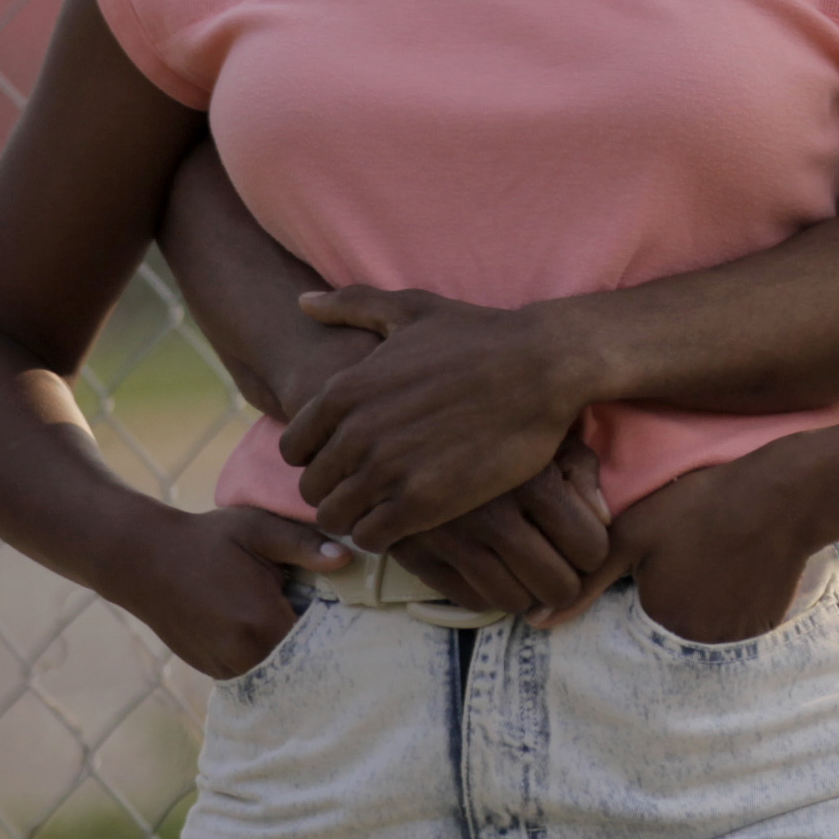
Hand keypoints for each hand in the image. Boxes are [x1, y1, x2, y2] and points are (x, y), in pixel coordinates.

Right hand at [126, 505, 346, 679]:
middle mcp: (245, 655)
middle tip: (309, 602)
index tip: (337, 602)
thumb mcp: (258, 530)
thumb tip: (347, 557)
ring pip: (277, 666)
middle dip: (312, 634)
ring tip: (280, 610)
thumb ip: (304, 546)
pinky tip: (256, 622)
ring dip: (286, 645)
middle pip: (300, 656)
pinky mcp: (212, 671)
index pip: (321, 638)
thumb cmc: (207, 540)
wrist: (145, 561)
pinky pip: (253, 669)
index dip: (333, 621)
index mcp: (263, 622)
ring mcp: (226, 668)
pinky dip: (262, 652)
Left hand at [281, 284, 588, 550]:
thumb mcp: (413, 309)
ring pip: (337, 518)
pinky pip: (372, 537)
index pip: (293, 448)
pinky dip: (382, 534)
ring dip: (356, 517)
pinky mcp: (423, 502)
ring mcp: (388, 470)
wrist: (545, 366)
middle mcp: (357, 433)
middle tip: (368, 487)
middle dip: (335, 490)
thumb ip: (352, 305)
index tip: (346, 457)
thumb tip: (303, 301)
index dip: (316, 456)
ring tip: (385, 507)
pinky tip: (407, 518)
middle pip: (313, 488)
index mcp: (346, 390)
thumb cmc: (480, 336)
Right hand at [380, 431, 613, 617]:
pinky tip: (491, 566)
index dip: (594, 551)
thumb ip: (582, 472)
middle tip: (561, 566)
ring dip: (528, 592)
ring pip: (514, 601)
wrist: (406, 419)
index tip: (584, 543)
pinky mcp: (416, 554)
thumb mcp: (547, 431)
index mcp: (532, 480)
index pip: (590, 548)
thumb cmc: (496, 425)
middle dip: (567, 581)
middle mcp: (490, 514)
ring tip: (526, 567)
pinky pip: (470, 601)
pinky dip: (488, 593)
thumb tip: (602, 521)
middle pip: (557, 584)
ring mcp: (450, 538)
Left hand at [563, 446, 821, 644]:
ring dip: (705, 604)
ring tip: (719, 559)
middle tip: (696, 554)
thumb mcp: (636, 532)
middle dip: (675, 597)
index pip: (634, 618)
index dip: (646, 583)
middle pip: (668, 627)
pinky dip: (734, 605)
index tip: (665, 556)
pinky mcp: (761, 631)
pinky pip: (735, 628)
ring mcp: (731, 641)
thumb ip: (588, 579)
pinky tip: (743, 569)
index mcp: (655, 620)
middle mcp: (691, 644)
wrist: (782, 496)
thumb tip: (537, 619)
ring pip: (701, 629)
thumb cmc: (702, 506)